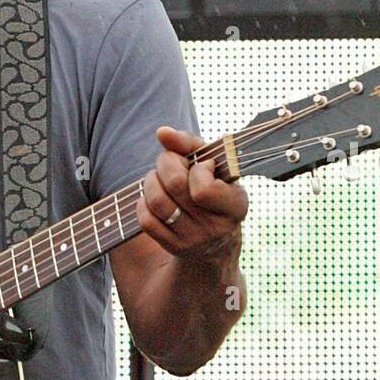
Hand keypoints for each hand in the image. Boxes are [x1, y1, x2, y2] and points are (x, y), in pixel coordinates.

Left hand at [136, 126, 248, 260]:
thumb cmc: (215, 190)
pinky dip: (143, 202)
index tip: (204, 165)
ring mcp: (193, 239)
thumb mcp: (215, 166)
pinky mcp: (173, 247)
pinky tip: (153, 197)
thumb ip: (190, 144)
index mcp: (235, 205)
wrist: (216, 242)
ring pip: (157, 202)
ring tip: (158, 176)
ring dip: (151, 180)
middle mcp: (215, 226)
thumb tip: (161, 132)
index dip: (197, 169)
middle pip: (174, 186)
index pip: (203, 188)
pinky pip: (146, 221)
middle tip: (170, 162)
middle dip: (167, 164)